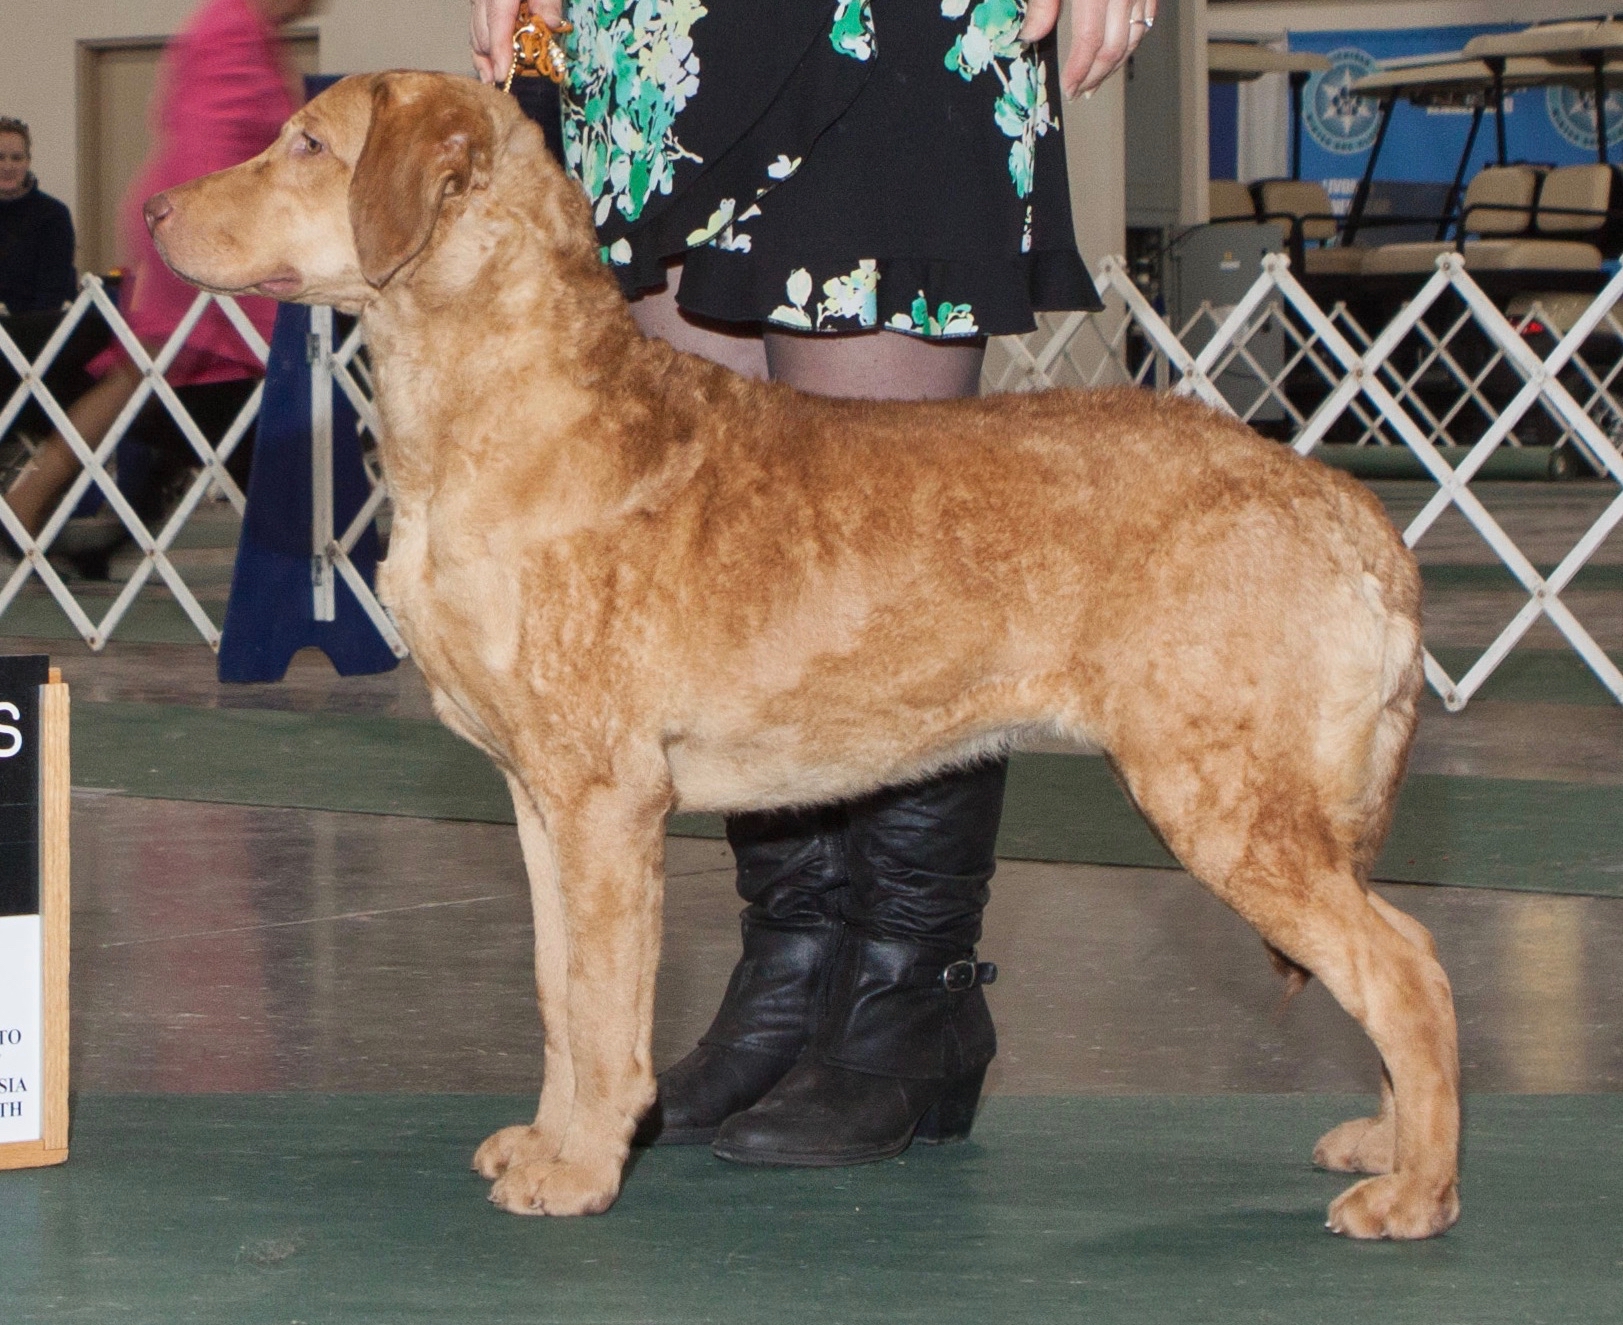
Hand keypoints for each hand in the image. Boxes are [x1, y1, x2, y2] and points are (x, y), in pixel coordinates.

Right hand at [470, 0, 564, 83]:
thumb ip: (548, 2)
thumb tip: (551, 25)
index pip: (497, 23)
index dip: (499, 52)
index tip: (503, 74)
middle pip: (482, 32)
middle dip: (493, 59)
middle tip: (504, 82)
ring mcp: (478, 0)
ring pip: (475, 33)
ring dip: (485, 57)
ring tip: (493, 79)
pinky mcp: (479, 4)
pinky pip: (476, 28)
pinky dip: (482, 47)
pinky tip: (488, 66)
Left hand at [1020, 0, 1155, 98]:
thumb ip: (1044, 4)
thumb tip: (1029, 36)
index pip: (1089, 42)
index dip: (1078, 71)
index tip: (1068, 90)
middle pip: (1113, 49)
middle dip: (1095, 77)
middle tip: (1079, 93)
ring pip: (1132, 41)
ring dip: (1114, 66)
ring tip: (1095, 82)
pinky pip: (1146, 23)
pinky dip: (1131, 44)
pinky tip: (1118, 54)